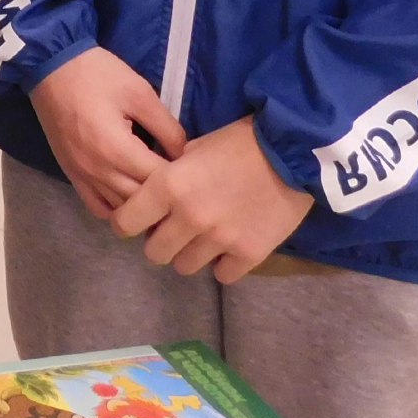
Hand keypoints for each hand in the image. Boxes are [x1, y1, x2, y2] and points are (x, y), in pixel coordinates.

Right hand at [28, 47, 186, 220]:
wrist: (51, 66)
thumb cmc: (98, 75)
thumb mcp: (141, 93)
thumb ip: (167, 128)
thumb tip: (186, 156)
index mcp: (118, 150)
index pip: (159, 182)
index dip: (181, 180)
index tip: (194, 172)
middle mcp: (98, 171)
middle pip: (141, 202)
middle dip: (164, 196)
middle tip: (182, 185)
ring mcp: (82, 176)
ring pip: (121, 211)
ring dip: (142, 206)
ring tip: (159, 193)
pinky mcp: (72, 175)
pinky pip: (97, 208)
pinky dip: (117, 209)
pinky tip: (130, 195)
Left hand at [109, 117, 313, 281]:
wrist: (292, 150)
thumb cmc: (240, 141)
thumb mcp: (195, 147)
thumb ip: (172, 173)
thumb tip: (156, 193)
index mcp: (168, 186)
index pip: (126, 223)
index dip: (128, 223)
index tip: (138, 222)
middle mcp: (188, 217)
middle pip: (155, 253)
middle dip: (161, 242)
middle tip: (175, 230)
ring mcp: (219, 239)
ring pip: (185, 267)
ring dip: (191, 254)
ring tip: (206, 238)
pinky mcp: (248, 254)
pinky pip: (222, 276)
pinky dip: (224, 264)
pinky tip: (231, 246)